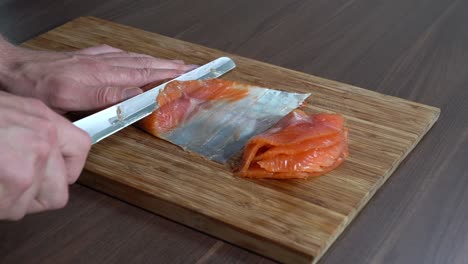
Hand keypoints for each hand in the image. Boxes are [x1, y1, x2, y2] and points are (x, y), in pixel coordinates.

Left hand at [0, 44, 196, 112]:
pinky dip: (138, 58)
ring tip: (176, 64)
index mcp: (104, 75)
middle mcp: (105, 64)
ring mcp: (98, 59)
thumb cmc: (37, 87)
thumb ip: (105, 96)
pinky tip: (141, 59)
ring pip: (137, 60)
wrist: (14, 69)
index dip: (170, 77)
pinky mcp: (90, 58)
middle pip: (147, 65)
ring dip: (160, 62)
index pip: (146, 76)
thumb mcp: (69, 98)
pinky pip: (122, 56)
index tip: (189, 76)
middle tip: (193, 68)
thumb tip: (136, 93)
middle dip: (172, 67)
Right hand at [0, 91, 90, 219]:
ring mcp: (30, 160)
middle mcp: (43, 137)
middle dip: (30, 196)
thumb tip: (44, 156)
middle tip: (5, 183)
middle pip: (58, 191)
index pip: (80, 149)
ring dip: (5, 201)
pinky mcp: (17, 178)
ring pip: (28, 205)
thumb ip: (29, 133)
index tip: (49, 176)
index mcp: (42, 118)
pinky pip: (9, 210)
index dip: (64, 170)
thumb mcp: (7, 112)